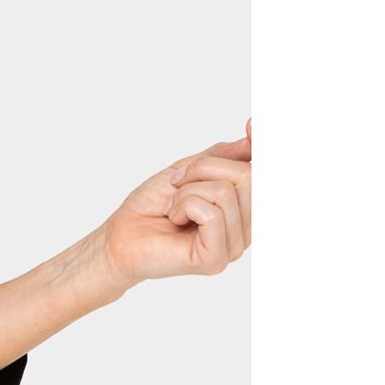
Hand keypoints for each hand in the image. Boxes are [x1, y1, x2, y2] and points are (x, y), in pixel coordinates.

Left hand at [99, 116, 252, 284]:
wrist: (120, 233)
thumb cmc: (151, 204)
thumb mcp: (188, 170)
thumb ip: (222, 157)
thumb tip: (252, 140)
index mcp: (244, 208)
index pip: (263, 175)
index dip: (261, 148)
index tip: (251, 125)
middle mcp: (246, 229)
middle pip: (248, 176)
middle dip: (205, 168)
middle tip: (177, 182)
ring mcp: (233, 247)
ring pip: (226, 193)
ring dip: (187, 191)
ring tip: (172, 206)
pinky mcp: (215, 259)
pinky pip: (212, 213)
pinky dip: (184, 206)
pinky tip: (173, 219)